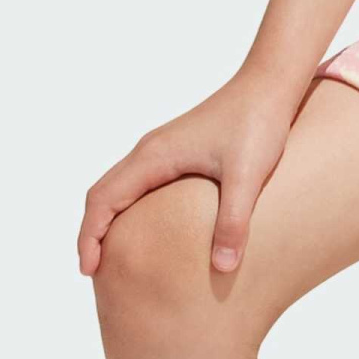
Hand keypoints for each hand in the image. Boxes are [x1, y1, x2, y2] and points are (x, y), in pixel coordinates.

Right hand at [77, 70, 305, 277]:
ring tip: (110, 256)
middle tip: (94, 272)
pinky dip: (126, 208)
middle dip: (91, 233)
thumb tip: (223, 267)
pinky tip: (144, 229)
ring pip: (117, 187)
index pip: (102, 199)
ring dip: (106, 220)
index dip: (90, 236)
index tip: (89, 270)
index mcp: (154, 157)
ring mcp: (160, 150)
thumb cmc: (257, 123)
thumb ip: (234, 222)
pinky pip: (136, 183)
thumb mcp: (247, 176)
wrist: (269, 86)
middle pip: (101, 194)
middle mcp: (149, 152)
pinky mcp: (175, 152)